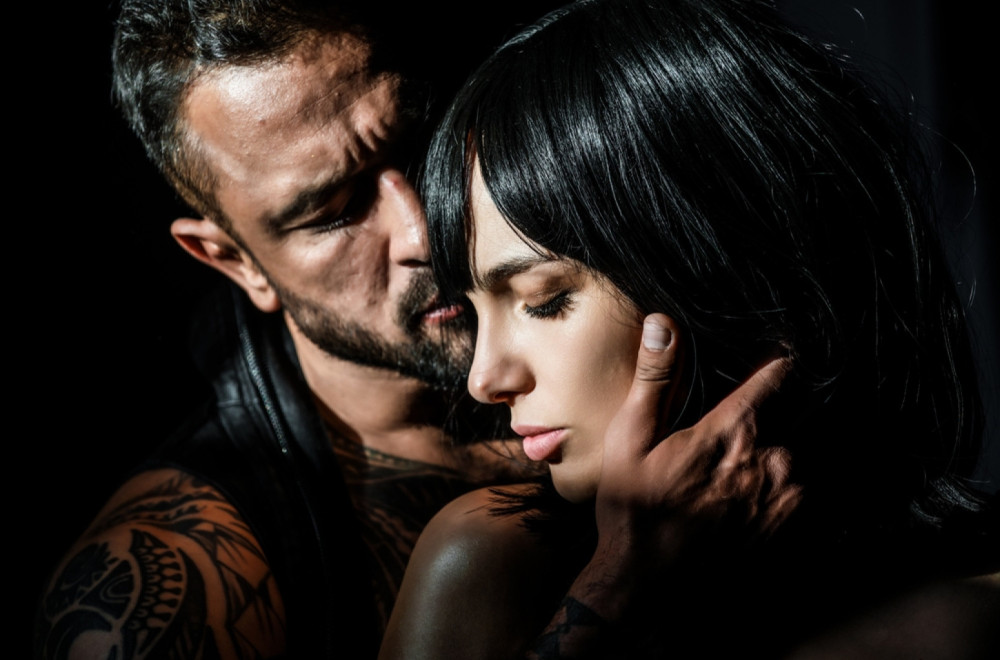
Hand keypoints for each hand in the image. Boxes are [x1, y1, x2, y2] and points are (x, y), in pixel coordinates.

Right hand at [583, 314, 801, 614]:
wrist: (648, 585)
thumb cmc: (634, 509)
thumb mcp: (630, 438)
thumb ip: (654, 379)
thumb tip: (663, 324)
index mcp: (733, 430)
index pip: (776, 377)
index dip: (778, 362)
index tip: (782, 352)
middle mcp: (771, 459)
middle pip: (791, 414)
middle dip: (773, 412)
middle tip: (741, 426)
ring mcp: (785, 496)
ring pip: (794, 452)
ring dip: (777, 450)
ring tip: (734, 468)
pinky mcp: (789, 526)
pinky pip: (800, 488)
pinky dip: (782, 483)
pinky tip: (743, 496)